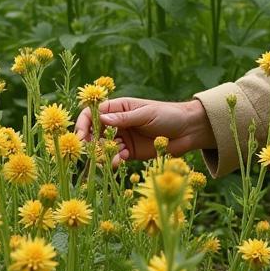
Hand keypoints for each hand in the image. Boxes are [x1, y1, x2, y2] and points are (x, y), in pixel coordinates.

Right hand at [75, 97, 213, 164]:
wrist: (189, 130)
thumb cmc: (169, 115)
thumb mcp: (146, 114)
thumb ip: (124, 119)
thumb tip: (101, 118)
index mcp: (119, 108)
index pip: (93, 113)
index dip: (83, 123)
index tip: (80, 136)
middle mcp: (117, 123)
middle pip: (94, 132)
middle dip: (90, 142)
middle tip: (92, 152)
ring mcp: (123, 138)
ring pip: (103, 147)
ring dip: (102, 154)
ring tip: (107, 159)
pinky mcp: (130, 152)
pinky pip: (115, 157)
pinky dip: (114, 161)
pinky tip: (119, 162)